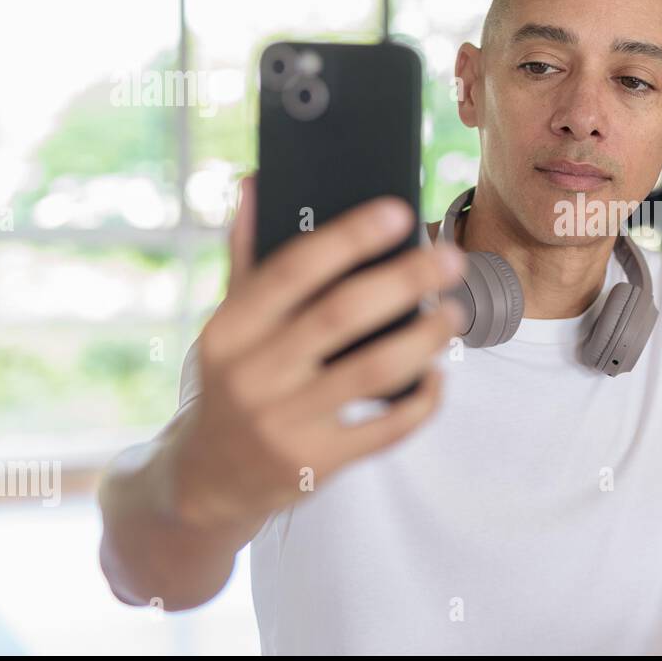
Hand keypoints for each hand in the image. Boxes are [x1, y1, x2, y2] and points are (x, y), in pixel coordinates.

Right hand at [166, 174, 464, 529]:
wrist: (206, 480)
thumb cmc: (232, 382)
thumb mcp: (228, 325)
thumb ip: (247, 256)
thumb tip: (255, 180)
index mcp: (229, 329)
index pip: (293, 270)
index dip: (349, 237)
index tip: (399, 211)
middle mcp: (252, 375)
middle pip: (342, 315)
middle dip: (405, 280)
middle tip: (451, 259)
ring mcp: (283, 424)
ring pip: (372, 371)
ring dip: (425, 337)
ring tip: (455, 312)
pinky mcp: (314, 465)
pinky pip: (385, 429)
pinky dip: (421, 400)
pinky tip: (438, 376)